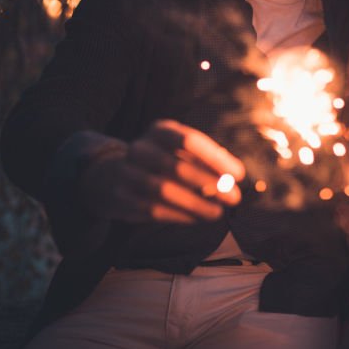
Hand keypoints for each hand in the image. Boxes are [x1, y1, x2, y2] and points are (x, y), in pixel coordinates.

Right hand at [79, 119, 244, 222]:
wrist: (110, 175)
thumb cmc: (161, 161)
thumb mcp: (180, 150)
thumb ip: (205, 159)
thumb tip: (234, 177)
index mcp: (159, 131)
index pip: (189, 141)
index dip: (215, 159)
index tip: (238, 175)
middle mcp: (140, 149)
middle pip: (178, 167)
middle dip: (210, 185)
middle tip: (233, 198)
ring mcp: (127, 174)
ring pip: (165, 191)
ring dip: (196, 204)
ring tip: (218, 213)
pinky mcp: (122, 199)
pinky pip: (153, 209)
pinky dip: (179, 215)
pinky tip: (197, 218)